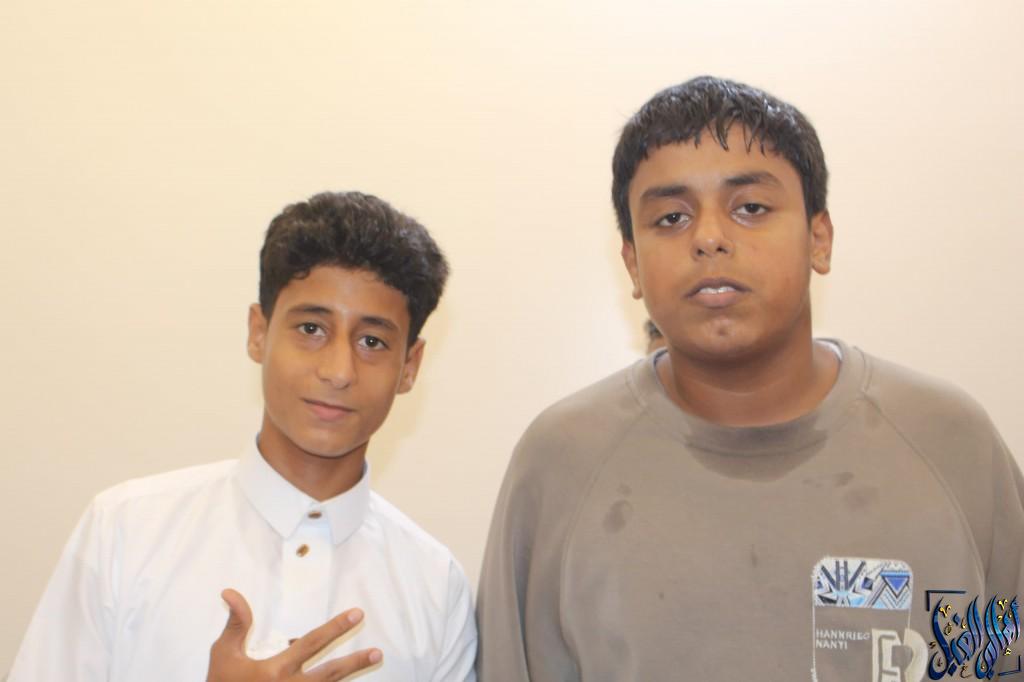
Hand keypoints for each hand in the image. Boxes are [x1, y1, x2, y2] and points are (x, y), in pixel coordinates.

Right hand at [207, 588, 381, 680]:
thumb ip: (236, 623)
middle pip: (329, 674)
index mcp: (276, 670)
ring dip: (350, 676)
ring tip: (372, 662)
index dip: (335, 627)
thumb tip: (231, 592)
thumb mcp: (224, 653)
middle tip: (377, 652)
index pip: (311, 643)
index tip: (356, 614)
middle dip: (354, 662)